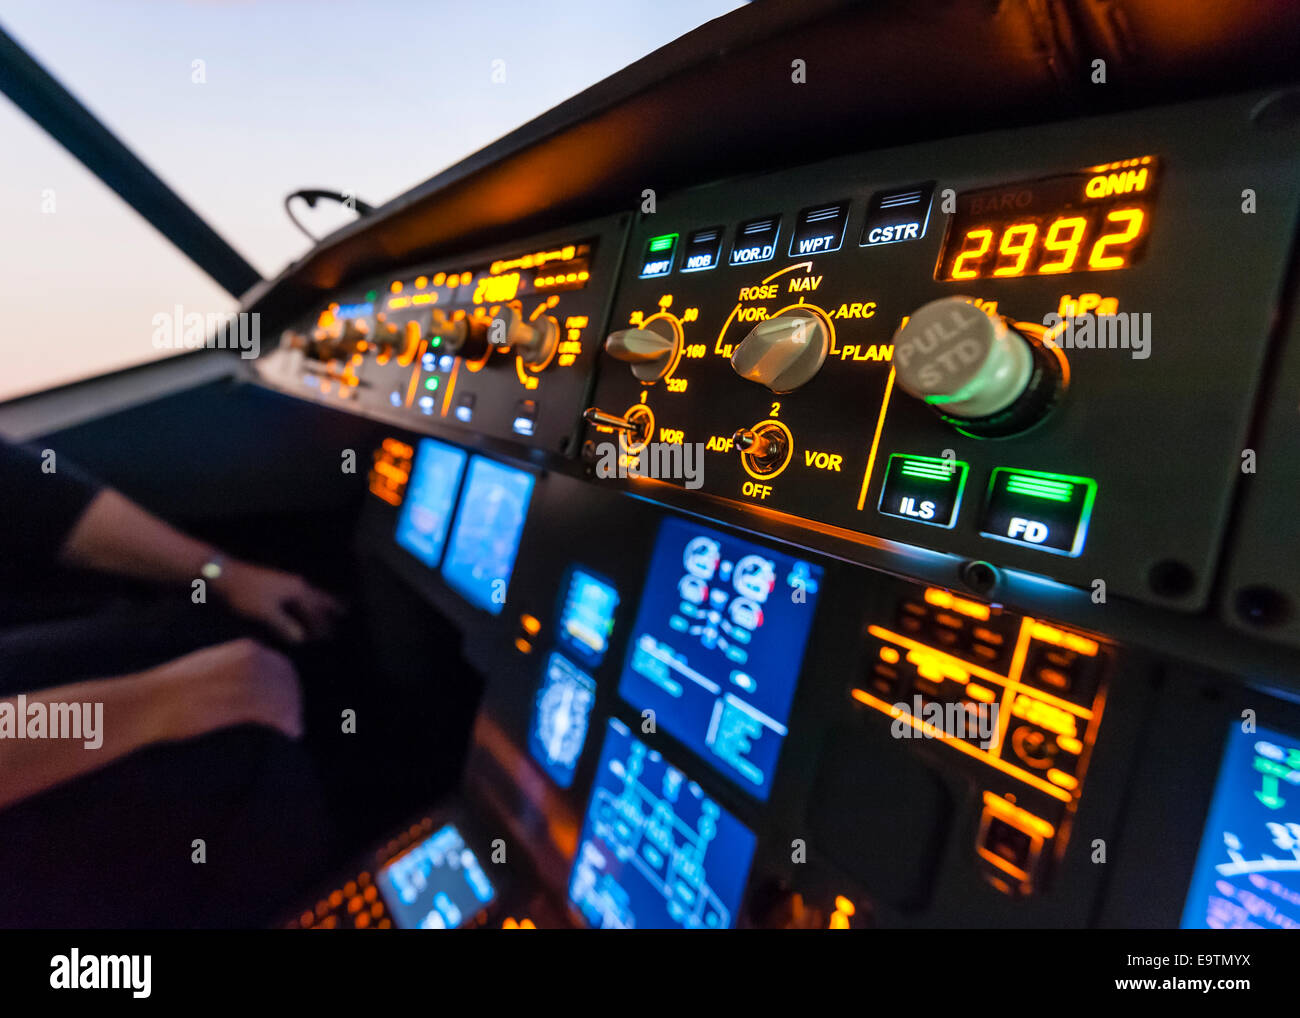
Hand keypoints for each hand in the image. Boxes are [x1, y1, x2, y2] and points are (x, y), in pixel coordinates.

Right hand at [153, 638, 304, 741]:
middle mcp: (249, 659)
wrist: (148, 701)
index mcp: (243, 649)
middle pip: (287, 682)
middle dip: (293, 703)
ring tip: (292, 733)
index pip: (282, 666)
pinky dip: (285, 724)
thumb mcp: (208, 667)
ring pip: (283, 697)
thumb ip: (232, 671)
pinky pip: (274, 712)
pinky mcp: (240, 700)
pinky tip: (287, 736)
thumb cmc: (171, 690)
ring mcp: (245, 678)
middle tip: (294, 724)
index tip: (290, 705)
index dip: (290, 687)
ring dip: (291, 716)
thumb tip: (250, 687)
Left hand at [213, 560, 342, 643]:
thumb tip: (300, 638)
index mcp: (296, 590)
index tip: (330, 636)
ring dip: (319, 601)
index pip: (314, 610)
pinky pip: (297, 593)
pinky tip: (301, 603)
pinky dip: (304, 600)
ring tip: (330, 605)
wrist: (224, 574)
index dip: (322, 624)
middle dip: (329, 606)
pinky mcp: (274, 584)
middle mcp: (294, 584)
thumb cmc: (245, 593)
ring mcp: (284, 582)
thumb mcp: (265, 612)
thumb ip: (284, 626)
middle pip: (317, 596)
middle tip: (344, 612)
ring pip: (308, 593)